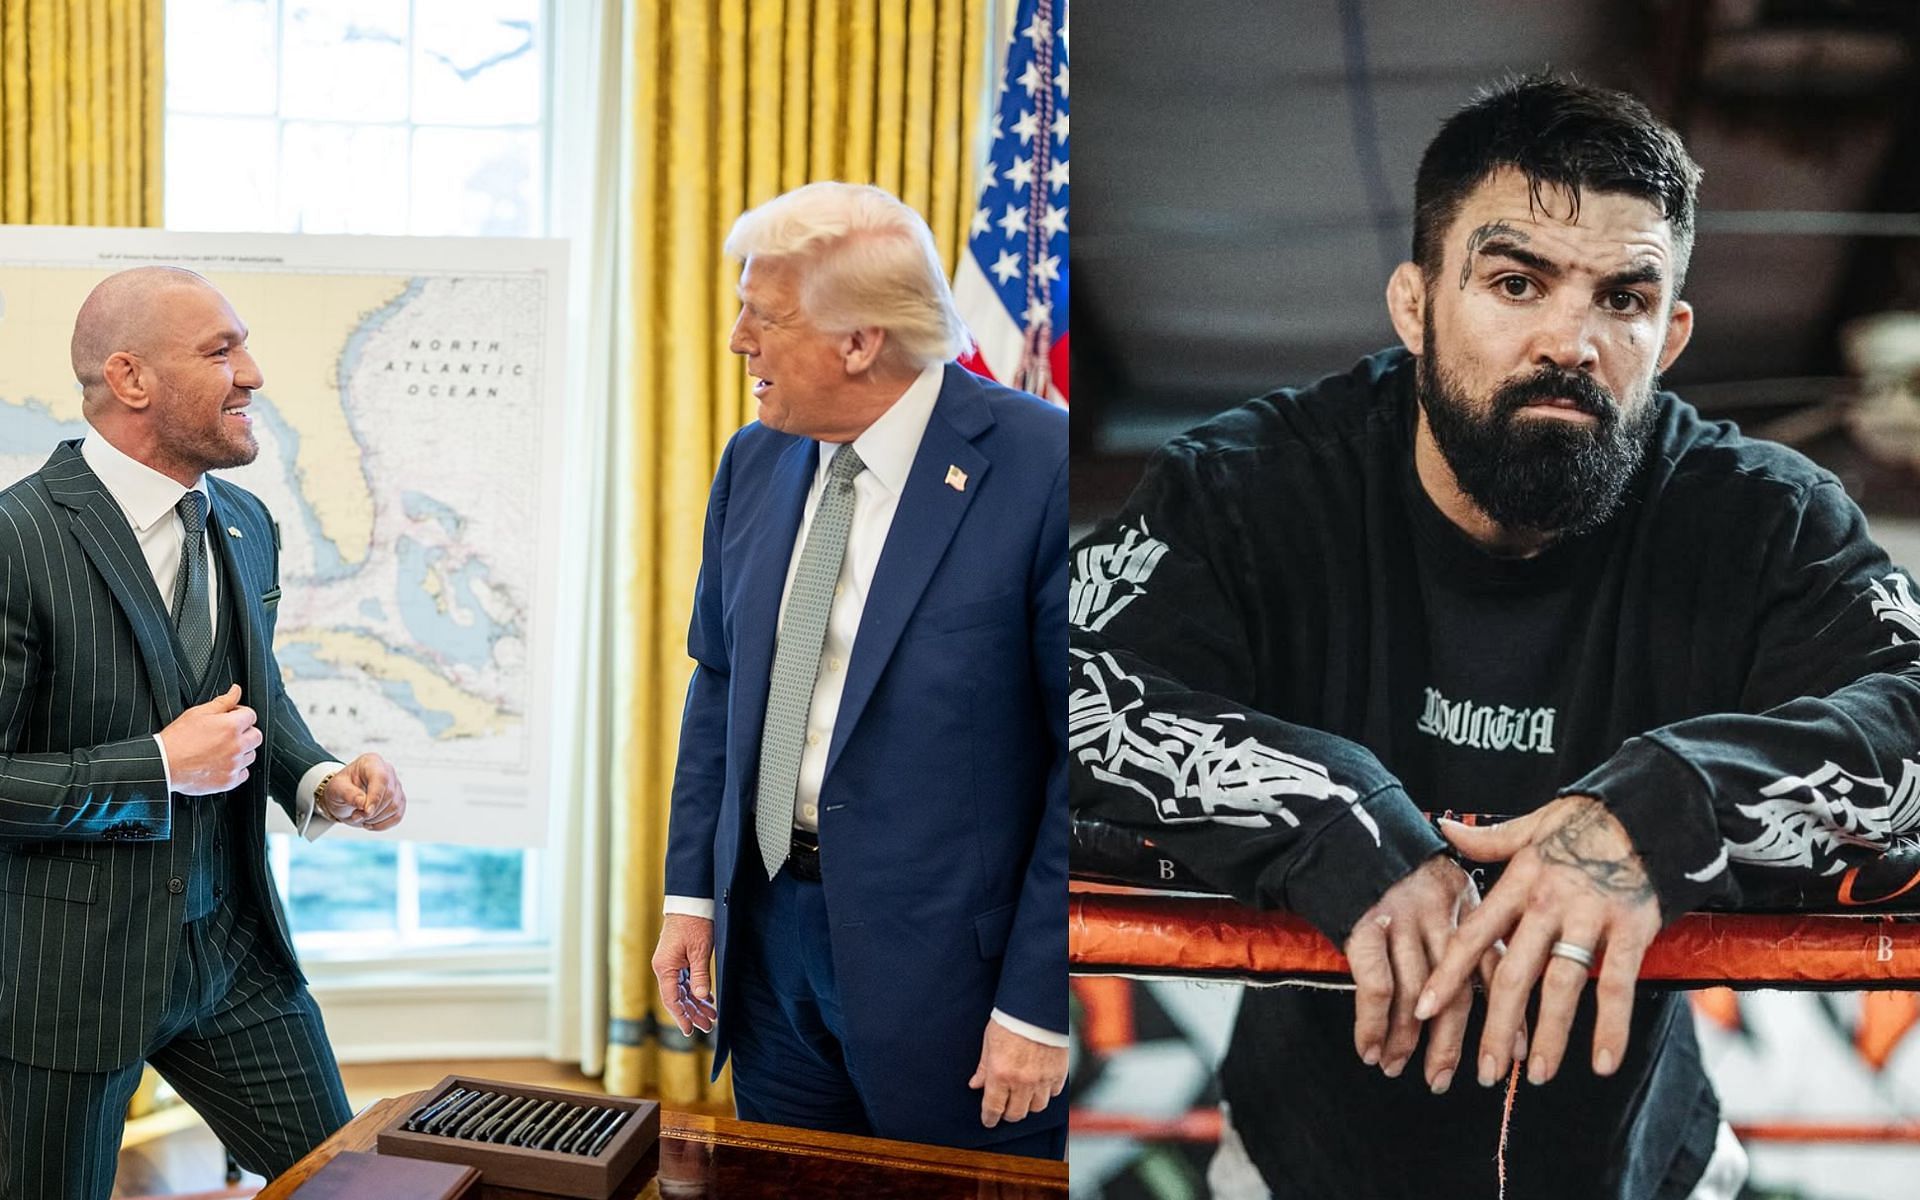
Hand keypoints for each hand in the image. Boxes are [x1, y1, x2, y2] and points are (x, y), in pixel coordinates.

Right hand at [158, 685, 261, 794]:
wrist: (163, 765)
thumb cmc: (177, 739)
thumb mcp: (198, 713)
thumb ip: (222, 702)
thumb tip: (236, 691)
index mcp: (231, 726)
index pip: (251, 715)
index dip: (239, 714)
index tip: (231, 718)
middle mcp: (236, 746)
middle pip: (256, 735)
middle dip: (244, 732)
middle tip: (227, 734)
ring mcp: (234, 764)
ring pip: (251, 754)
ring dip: (241, 751)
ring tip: (221, 750)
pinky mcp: (229, 781)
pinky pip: (244, 773)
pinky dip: (236, 769)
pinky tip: (221, 764)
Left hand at [320, 753, 406, 829]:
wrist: (343, 797)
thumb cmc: (340, 788)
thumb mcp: (336, 789)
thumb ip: (349, 794)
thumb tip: (363, 803)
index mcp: (371, 763)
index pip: (381, 778)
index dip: (375, 796)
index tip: (366, 811)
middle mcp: (387, 771)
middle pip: (389, 794)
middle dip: (372, 811)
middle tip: (355, 815)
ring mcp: (395, 786)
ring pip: (395, 806)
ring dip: (376, 818)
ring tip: (361, 817)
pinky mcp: (399, 800)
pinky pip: (397, 816)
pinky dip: (383, 824)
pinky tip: (371, 823)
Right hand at [652, 915, 716, 1036]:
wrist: (690, 901)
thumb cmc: (694, 923)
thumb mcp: (700, 950)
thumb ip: (700, 975)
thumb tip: (701, 996)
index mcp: (665, 967)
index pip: (671, 999)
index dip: (681, 1016)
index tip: (690, 1030)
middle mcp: (664, 967)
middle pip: (677, 997)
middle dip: (692, 1013)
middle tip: (708, 1026)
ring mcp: (670, 963)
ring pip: (682, 990)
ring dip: (696, 1003)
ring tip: (711, 1016)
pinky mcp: (677, 958)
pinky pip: (685, 980)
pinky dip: (695, 990)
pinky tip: (707, 998)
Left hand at [968, 1020, 1066, 1127]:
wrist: (1037, 1006)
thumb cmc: (1010, 1021)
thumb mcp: (989, 1043)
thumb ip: (983, 1068)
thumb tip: (975, 1085)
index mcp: (1000, 1074)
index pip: (993, 1108)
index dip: (989, 1118)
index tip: (988, 1121)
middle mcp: (1022, 1081)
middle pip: (1016, 1113)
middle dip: (1008, 1113)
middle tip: (1005, 1108)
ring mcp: (1042, 1078)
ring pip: (1036, 1108)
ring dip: (1028, 1105)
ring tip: (1023, 1096)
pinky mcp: (1058, 1073)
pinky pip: (1053, 1094)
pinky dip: (1046, 1092)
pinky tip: (1040, 1085)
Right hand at [1343, 854, 1498, 1093]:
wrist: (1337, 823)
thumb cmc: (1385, 857)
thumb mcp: (1436, 876)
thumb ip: (1460, 916)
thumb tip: (1487, 976)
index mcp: (1462, 897)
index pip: (1493, 962)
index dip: (1506, 1011)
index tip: (1515, 1049)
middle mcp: (1437, 910)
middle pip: (1455, 989)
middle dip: (1452, 1041)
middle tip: (1448, 1079)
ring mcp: (1400, 918)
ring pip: (1416, 995)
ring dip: (1408, 1042)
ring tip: (1399, 1069)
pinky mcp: (1363, 925)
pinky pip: (1376, 986)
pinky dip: (1372, 1024)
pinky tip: (1369, 1049)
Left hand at [1417, 795, 1661, 1087]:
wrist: (1646, 809)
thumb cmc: (1583, 822)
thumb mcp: (1530, 824)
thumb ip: (1487, 840)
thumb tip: (1442, 828)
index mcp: (1519, 882)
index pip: (1473, 935)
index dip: (1448, 974)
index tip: (1424, 1009)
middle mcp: (1548, 902)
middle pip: (1514, 973)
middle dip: (1494, 1025)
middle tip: (1483, 1069)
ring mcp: (1589, 917)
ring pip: (1561, 984)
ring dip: (1548, 1034)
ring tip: (1535, 1073)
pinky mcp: (1631, 929)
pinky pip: (1617, 984)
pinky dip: (1611, 1026)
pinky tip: (1602, 1062)